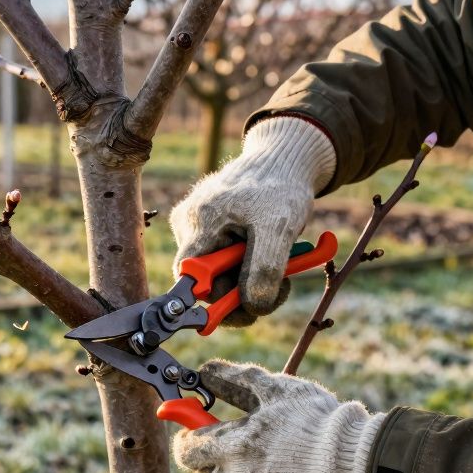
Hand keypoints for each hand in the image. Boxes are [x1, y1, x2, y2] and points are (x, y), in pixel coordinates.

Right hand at [170, 116, 335, 324]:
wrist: (283, 160)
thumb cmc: (281, 188)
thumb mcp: (280, 228)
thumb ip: (264, 269)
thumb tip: (253, 308)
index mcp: (199, 221)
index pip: (190, 278)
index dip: (216, 300)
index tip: (246, 312)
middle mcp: (189, 223)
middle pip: (207, 280)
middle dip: (243, 289)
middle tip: (281, 288)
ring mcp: (195, 224)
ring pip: (217, 272)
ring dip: (249, 277)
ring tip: (280, 263)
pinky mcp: (207, 226)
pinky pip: (221, 259)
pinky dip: (247, 264)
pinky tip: (264, 250)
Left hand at [173, 360, 383, 472]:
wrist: (359, 472)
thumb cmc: (320, 425)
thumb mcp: (278, 390)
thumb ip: (235, 379)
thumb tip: (204, 370)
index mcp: (232, 447)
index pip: (186, 449)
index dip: (190, 439)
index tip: (199, 434)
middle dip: (213, 463)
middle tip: (241, 452)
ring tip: (274, 470)